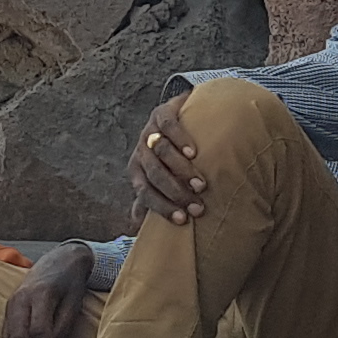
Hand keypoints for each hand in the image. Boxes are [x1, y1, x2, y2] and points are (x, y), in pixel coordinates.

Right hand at [2, 241, 98, 337]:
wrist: (60, 260)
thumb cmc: (70, 282)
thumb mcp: (74, 304)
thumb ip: (62, 327)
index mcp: (41, 293)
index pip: (38, 331)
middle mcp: (21, 297)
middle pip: (18, 337)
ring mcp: (11, 302)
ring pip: (9, 337)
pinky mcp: (9, 307)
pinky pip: (8, 332)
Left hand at [128, 93, 207, 224]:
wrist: (180, 115)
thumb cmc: (171, 154)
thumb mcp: (160, 176)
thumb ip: (151, 197)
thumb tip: (137, 226)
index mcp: (137, 171)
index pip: (145, 192)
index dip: (162, 207)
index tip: (183, 219)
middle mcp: (141, 151)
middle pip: (155, 174)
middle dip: (176, 193)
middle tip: (198, 205)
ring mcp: (150, 130)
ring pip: (161, 151)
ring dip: (181, 170)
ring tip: (200, 183)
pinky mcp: (162, 112)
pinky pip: (167, 125)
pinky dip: (180, 139)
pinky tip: (194, 152)